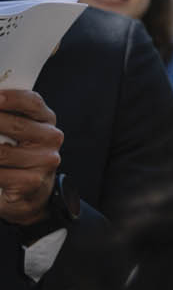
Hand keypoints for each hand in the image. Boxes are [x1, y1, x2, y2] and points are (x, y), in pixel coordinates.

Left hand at [0, 89, 63, 225]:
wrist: (31, 191)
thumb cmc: (19, 155)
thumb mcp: (19, 132)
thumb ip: (8, 116)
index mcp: (46, 120)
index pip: (31, 103)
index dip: (11, 98)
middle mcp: (51, 138)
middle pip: (16, 125)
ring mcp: (44, 161)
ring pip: (2, 153)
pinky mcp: (32, 181)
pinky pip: (0, 174)